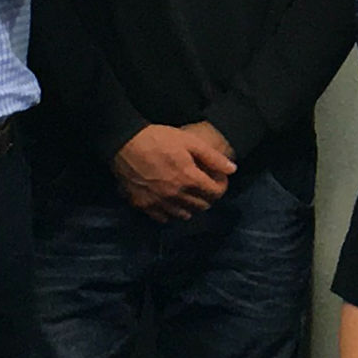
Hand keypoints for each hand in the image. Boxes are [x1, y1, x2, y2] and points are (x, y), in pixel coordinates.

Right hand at [113, 120, 234, 219]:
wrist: (124, 142)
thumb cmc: (158, 138)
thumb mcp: (189, 141)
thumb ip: (213, 157)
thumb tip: (233, 170)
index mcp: (189, 180)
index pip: (216, 193)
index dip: (221, 185)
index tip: (217, 178)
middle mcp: (176, 196)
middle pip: (202, 206)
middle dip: (208, 196)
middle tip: (203, 184)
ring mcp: (159, 203)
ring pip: (184, 215)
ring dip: (191, 206)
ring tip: (188, 192)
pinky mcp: (143, 205)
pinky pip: (163, 218)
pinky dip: (171, 212)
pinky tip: (170, 200)